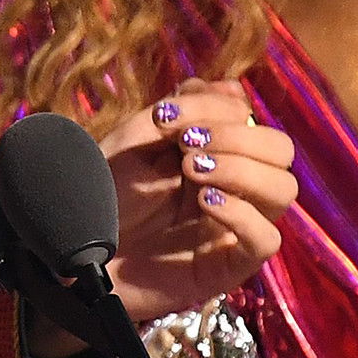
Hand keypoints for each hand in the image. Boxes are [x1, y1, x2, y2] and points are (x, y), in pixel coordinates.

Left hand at [98, 81, 298, 323]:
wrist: (75, 251)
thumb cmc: (103, 194)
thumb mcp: (137, 138)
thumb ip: (186, 108)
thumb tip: (235, 90)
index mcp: (215, 151)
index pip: (251, 118)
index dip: (219, 110)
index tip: (168, 119)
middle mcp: (234, 186)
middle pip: (280, 150)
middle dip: (239, 137)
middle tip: (188, 146)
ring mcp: (235, 226)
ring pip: (282, 189)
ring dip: (243, 170)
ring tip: (193, 171)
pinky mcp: (230, 266)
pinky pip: (267, 239)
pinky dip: (244, 214)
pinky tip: (207, 201)